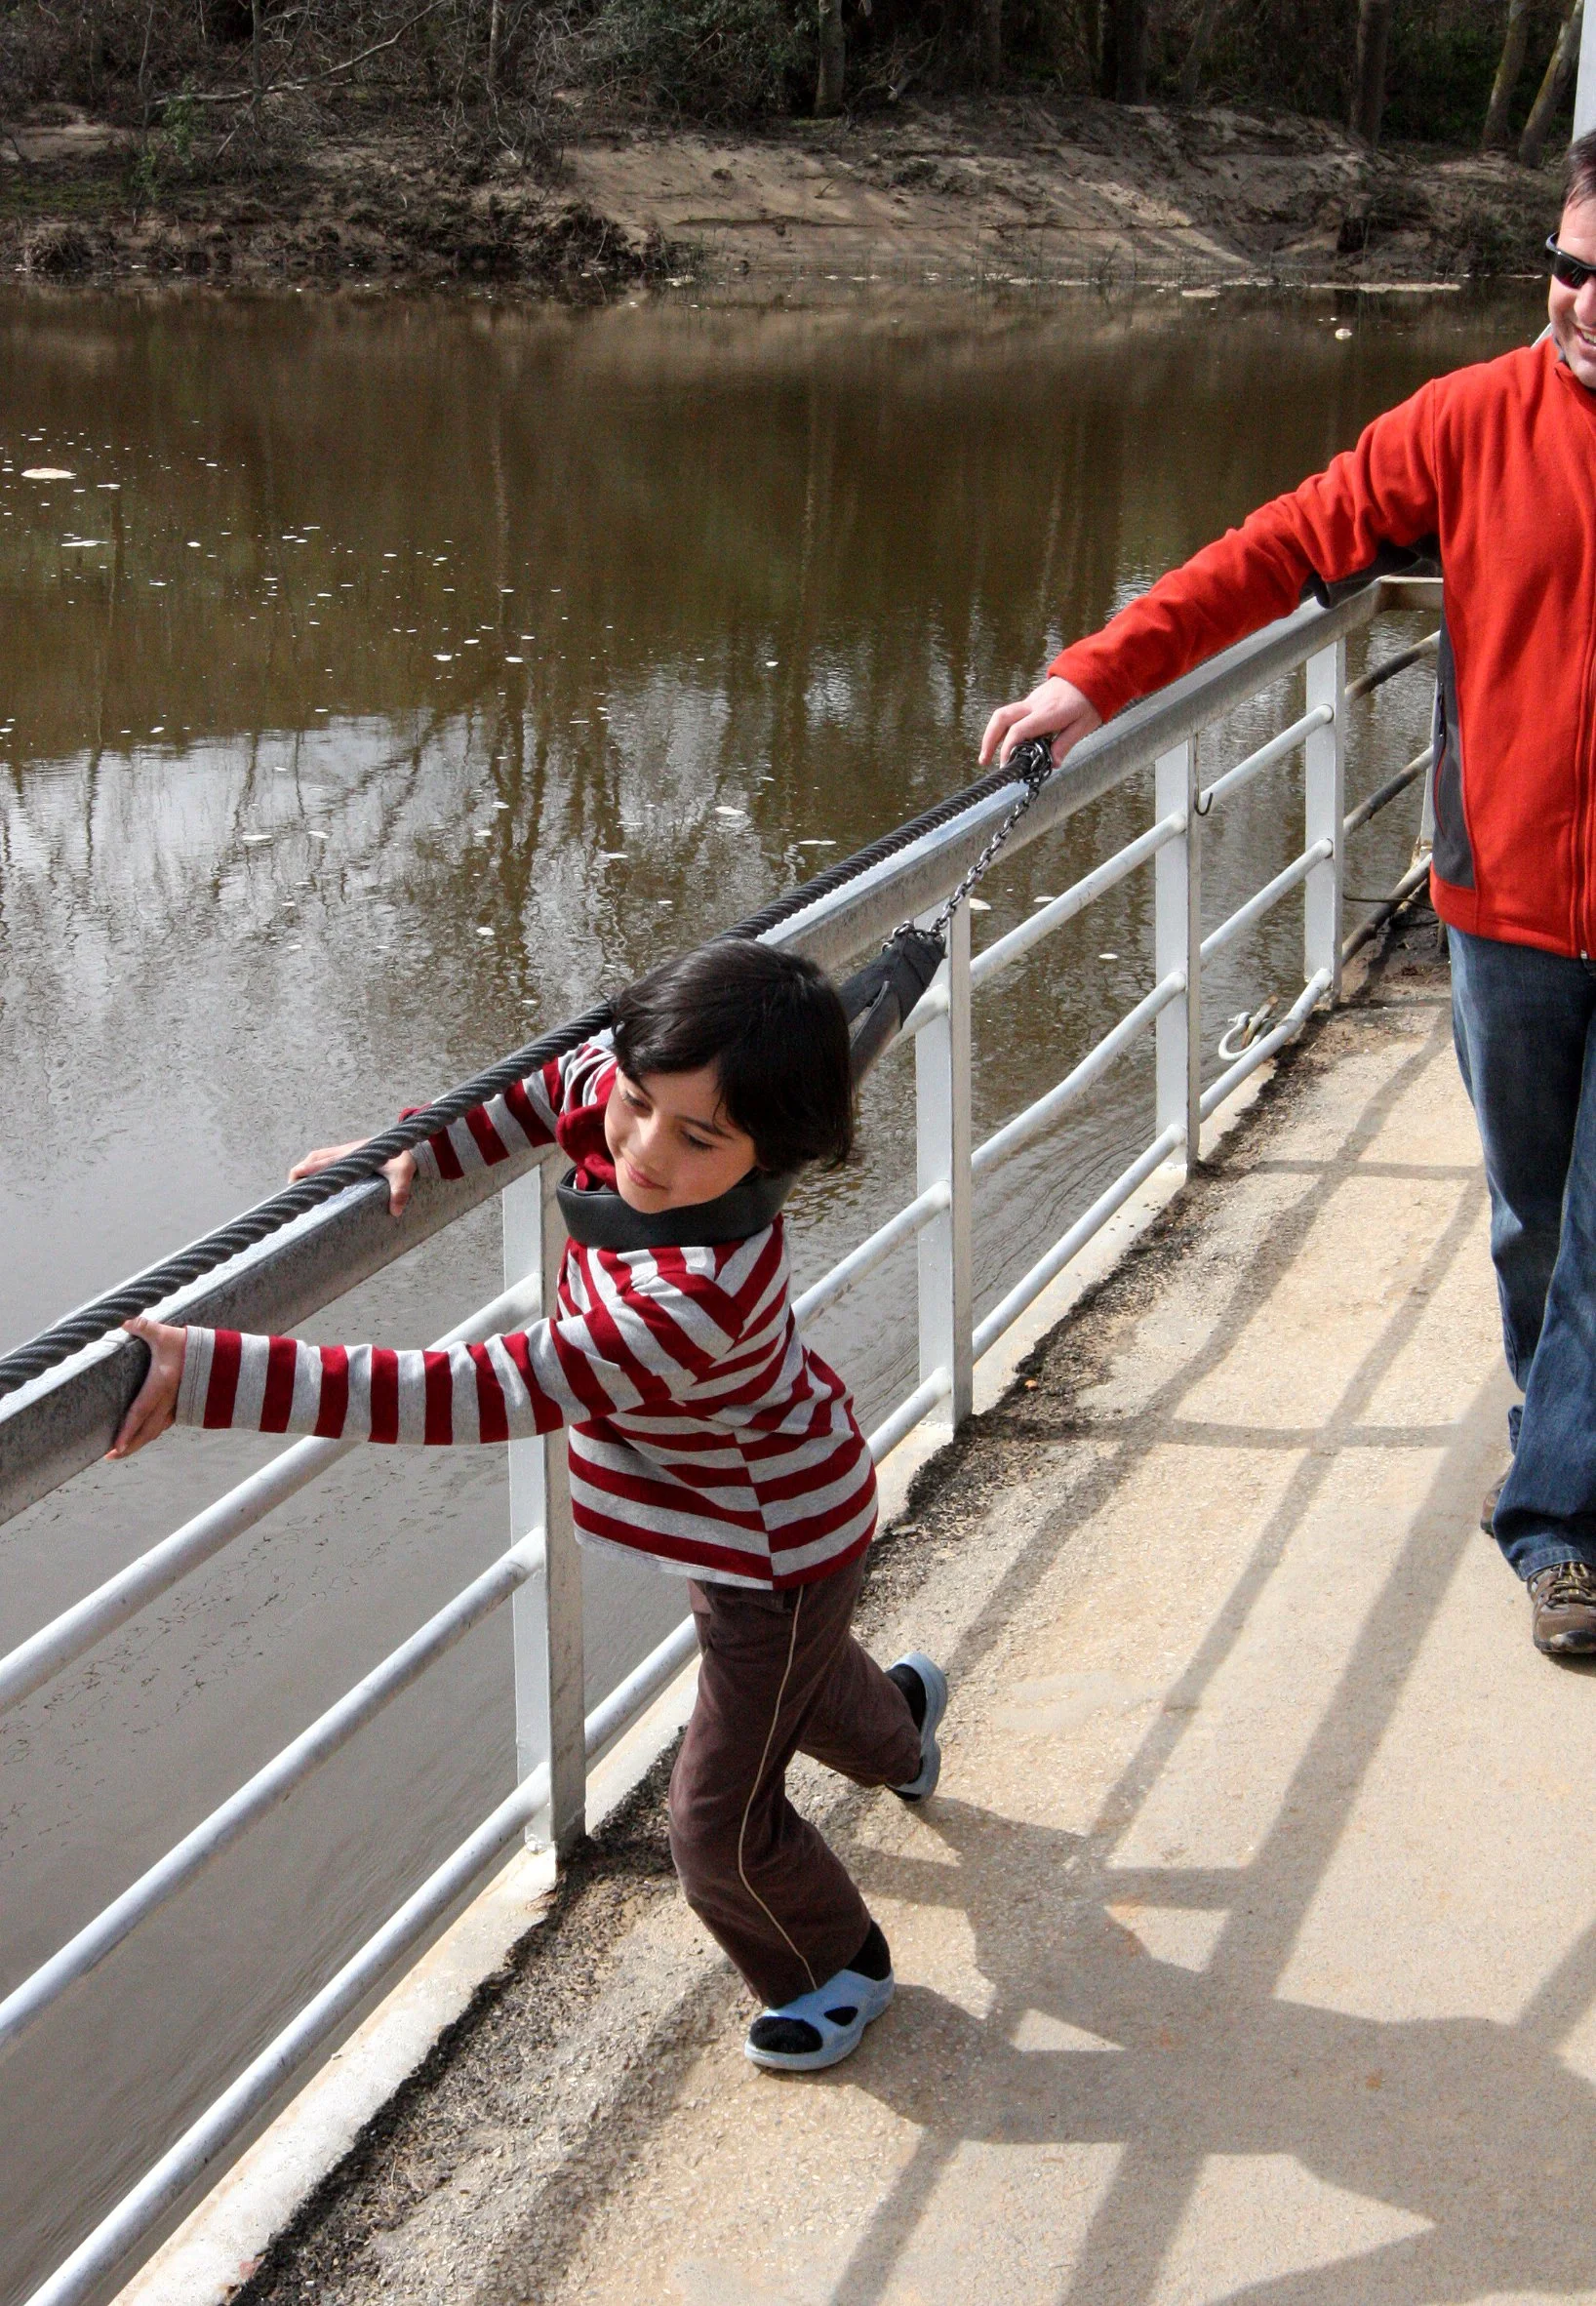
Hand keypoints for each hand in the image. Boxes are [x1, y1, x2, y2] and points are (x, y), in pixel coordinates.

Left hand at [107, 1316, 186, 1457]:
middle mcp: (170, 1400)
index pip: (140, 1412)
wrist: (225, 1356)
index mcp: (161, 1384)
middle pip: (147, 1430)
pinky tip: (145, 1433)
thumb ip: (142, 1326)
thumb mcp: (165, 1333)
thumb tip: (120, 1319)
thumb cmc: (192, 1345)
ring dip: (140, 1441)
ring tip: (124, 1449)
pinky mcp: (186, 1405)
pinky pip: (166, 1423)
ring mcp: (180, 1405)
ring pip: (157, 1430)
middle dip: (129, 1446)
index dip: (127, 1432)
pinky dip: (153, 1431)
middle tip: (111, 1456)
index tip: (114, 1448)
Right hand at [290, 1138, 417, 1216]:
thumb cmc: (404, 1159)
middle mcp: (346, 1151)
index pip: (325, 1162)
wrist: (407, 1143)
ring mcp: (347, 1151)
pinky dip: (315, 1166)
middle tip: (292, 1189)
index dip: (308, 1170)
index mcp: (354, 1155)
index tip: (294, 1179)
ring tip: (298, 1186)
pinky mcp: (349, 1153)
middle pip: (316, 1158)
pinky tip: (315, 1179)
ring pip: (319, 1156)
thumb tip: (395, 1211)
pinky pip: (326, 1157)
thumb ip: (400, 1191)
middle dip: (301, 1170)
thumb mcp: (404, 1174)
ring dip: (307, 1167)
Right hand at [979, 676, 1102, 769]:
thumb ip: (1065, 744)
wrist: (1091, 673)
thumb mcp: (1083, 726)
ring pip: (1002, 714)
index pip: (1019, 730)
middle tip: (984, 760)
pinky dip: (1004, 728)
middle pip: (1001, 718)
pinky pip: (1012, 713)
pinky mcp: (1032, 700)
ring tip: (989, 753)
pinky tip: (1007, 742)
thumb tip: (1052, 764)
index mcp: (1047, 713)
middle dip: (988, 740)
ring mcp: (1031, 701)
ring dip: (992, 734)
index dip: (1008, 749)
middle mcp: (1034, 705)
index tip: (1006, 765)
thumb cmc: (1090, 700)